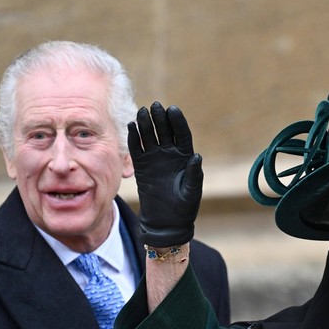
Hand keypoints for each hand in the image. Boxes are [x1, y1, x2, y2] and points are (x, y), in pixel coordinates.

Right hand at [127, 102, 202, 247]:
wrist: (166, 223)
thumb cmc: (184, 208)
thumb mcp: (192, 192)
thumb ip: (194, 174)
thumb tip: (197, 157)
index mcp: (185, 157)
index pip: (181, 134)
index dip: (177, 122)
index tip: (172, 110)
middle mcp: (170, 154)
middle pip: (165, 131)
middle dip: (160, 118)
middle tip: (155, 106)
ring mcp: (155, 159)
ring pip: (150, 137)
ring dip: (146, 124)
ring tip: (141, 112)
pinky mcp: (142, 167)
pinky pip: (137, 150)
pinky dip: (133, 139)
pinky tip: (131, 127)